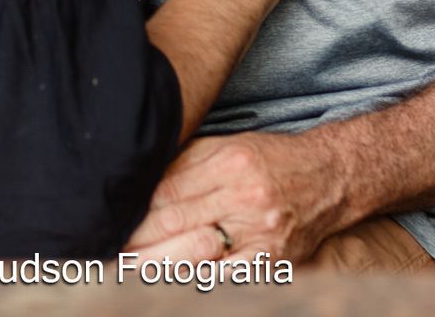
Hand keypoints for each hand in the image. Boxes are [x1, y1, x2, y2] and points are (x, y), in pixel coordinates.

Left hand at [125, 131, 350, 262]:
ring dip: (156, 268)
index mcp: (229, 163)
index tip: (107, 224)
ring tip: (125, 274)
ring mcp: (260, 234)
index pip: (166, 192)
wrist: (331, 177)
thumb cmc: (271, 160)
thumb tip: (140, 187)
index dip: (133, 213)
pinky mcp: (273, 261)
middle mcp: (244, 198)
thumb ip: (184, 165)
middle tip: (104, 254)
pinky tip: (171, 287)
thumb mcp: (227, 147)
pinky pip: (227, 279)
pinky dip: (196, 283)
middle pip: (175, 224)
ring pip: (196, 256)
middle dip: (136, 243)